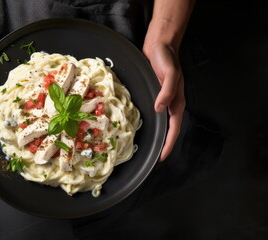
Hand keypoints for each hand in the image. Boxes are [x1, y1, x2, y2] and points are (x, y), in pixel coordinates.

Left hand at [143, 43, 185, 161]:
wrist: (160, 44)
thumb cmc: (166, 57)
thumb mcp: (169, 73)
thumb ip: (166, 90)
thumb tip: (160, 109)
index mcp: (176, 101)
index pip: (174, 128)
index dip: (168, 143)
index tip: (162, 157)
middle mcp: (169, 102)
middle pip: (167, 128)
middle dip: (162, 143)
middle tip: (151, 156)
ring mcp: (160, 98)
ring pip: (159, 121)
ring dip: (154, 133)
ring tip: (144, 145)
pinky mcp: (152, 93)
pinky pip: (151, 111)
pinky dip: (147, 120)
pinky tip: (138, 125)